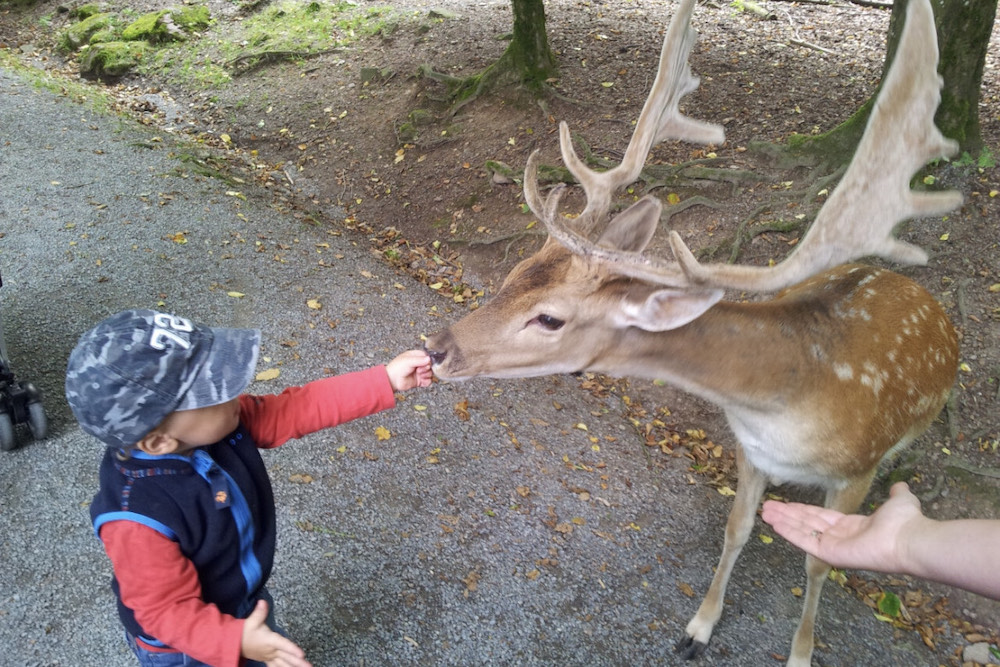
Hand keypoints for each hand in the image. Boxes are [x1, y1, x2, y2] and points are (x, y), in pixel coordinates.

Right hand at [241, 600, 311, 666]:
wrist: (234, 644)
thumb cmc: (244, 632)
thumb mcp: (251, 621)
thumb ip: (259, 612)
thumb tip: (263, 602)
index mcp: (269, 641)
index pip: (282, 644)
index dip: (292, 649)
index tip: (302, 654)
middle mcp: (271, 651)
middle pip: (287, 657)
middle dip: (299, 663)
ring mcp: (270, 657)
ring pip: (284, 664)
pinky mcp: (268, 660)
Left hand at [385, 349, 433, 391]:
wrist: (392, 380)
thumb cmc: (397, 368)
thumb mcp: (408, 361)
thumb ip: (419, 360)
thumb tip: (429, 359)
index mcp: (415, 356)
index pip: (427, 356)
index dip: (428, 360)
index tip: (425, 363)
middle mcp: (418, 364)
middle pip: (430, 365)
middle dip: (426, 368)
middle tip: (419, 370)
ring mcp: (419, 373)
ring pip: (430, 373)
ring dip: (426, 374)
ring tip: (419, 375)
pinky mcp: (419, 381)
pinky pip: (428, 381)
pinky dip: (427, 381)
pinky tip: (422, 381)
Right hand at [761, 481, 924, 572]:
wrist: (908, 539)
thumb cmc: (905, 522)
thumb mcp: (900, 501)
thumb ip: (896, 494)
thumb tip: (900, 485)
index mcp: (853, 527)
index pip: (822, 517)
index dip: (804, 510)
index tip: (788, 504)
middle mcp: (840, 537)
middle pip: (807, 523)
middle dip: (787, 514)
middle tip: (767, 506)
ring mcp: (833, 546)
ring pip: (802, 530)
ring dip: (783, 521)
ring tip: (764, 512)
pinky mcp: (828, 553)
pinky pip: (805, 540)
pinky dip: (788, 531)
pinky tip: (774, 523)